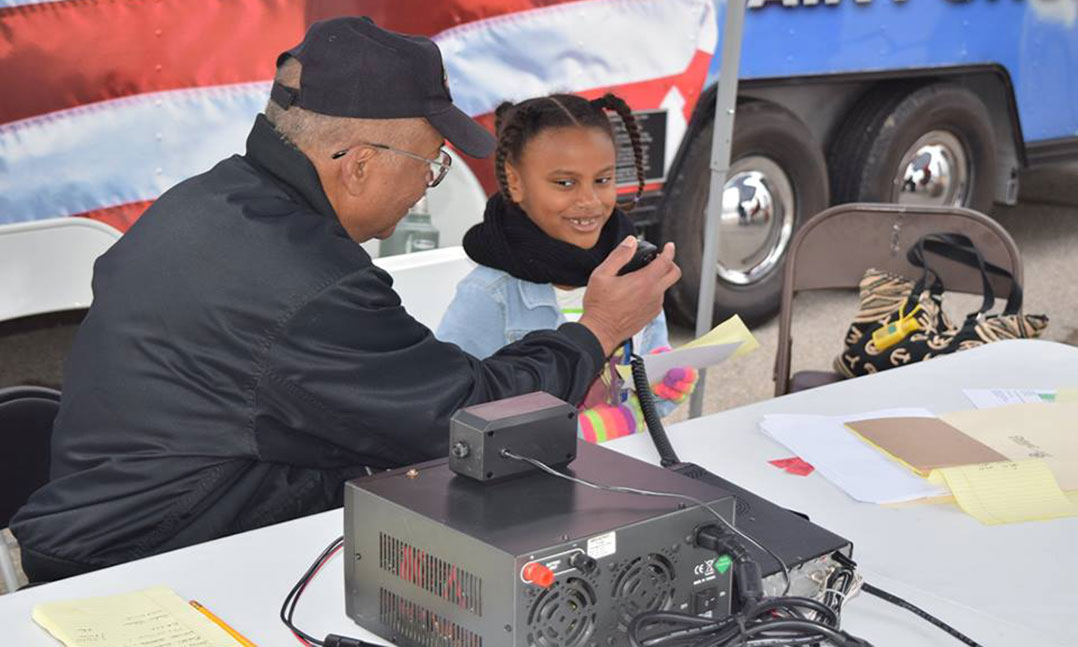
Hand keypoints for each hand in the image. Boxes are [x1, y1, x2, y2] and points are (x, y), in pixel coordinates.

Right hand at [579, 236, 680, 355]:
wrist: (600, 331)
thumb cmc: (599, 306)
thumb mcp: (602, 274)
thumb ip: (619, 255)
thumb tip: (631, 242)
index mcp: (644, 282)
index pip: (666, 261)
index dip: (669, 250)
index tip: (669, 246)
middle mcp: (654, 294)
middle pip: (674, 274)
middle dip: (670, 263)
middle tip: (660, 260)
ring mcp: (654, 306)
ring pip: (665, 287)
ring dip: (658, 279)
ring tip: (640, 278)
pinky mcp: (651, 315)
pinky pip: (658, 299)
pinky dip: (653, 292)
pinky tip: (637, 293)